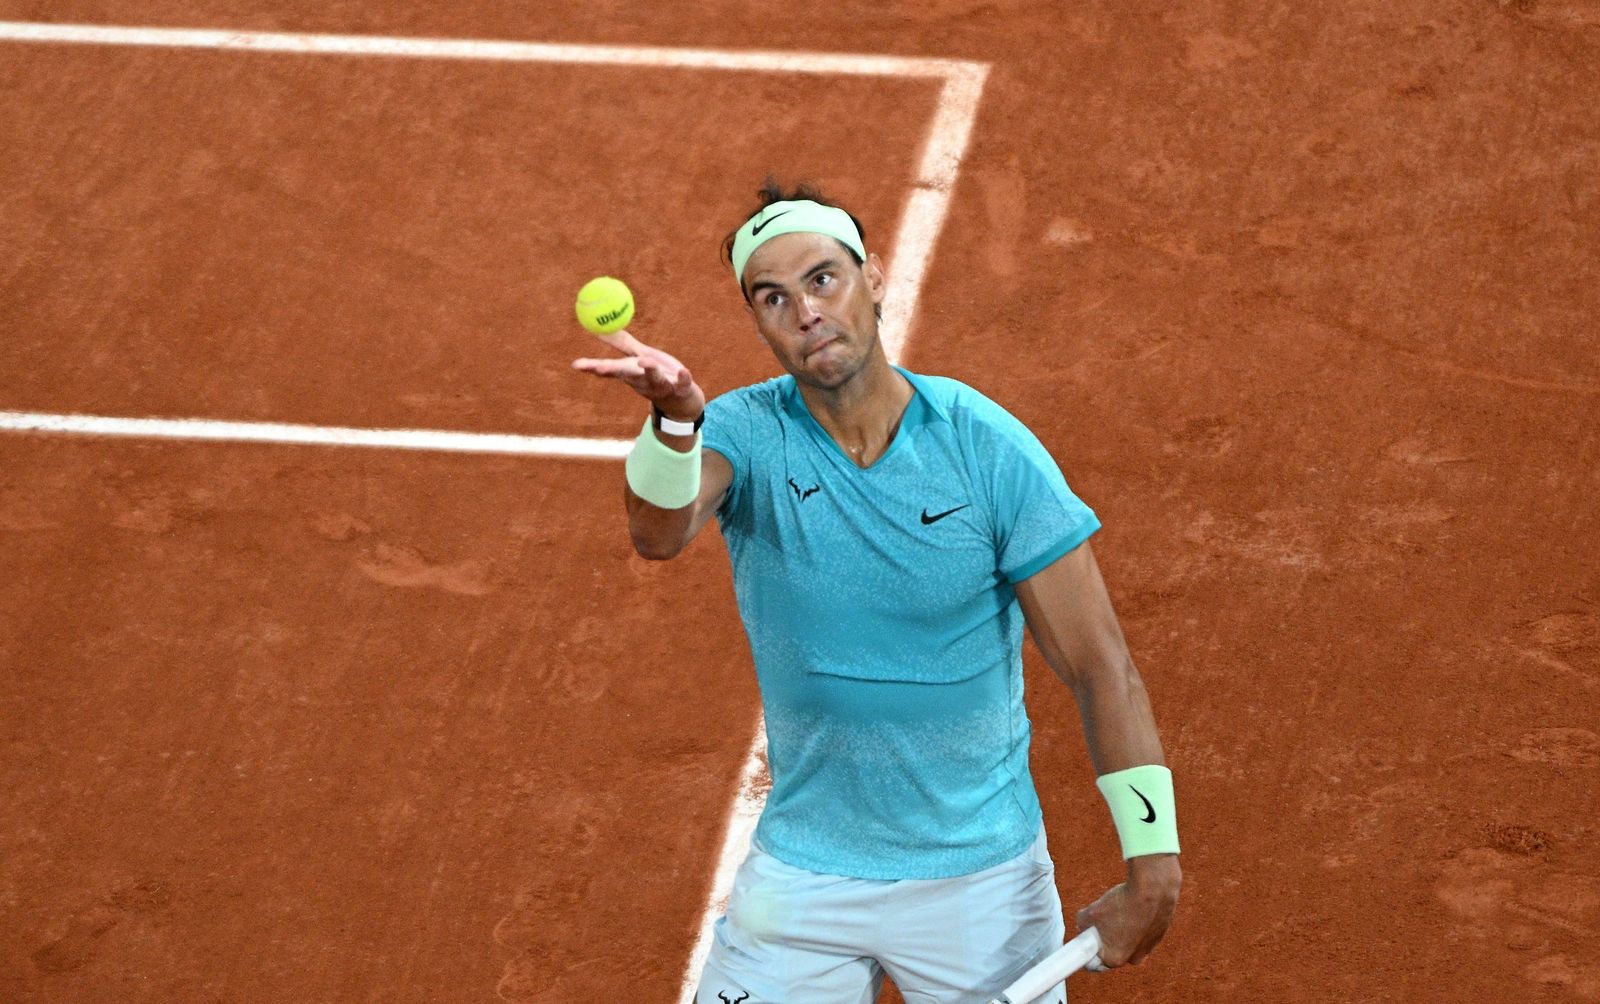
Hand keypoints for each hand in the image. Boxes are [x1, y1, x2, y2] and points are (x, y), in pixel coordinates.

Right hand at [571, 331, 704, 420]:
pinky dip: (683, 378)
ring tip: (644, 361)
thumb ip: (623, 345)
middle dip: (614, 371)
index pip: (609, 370)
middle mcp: (643, 381)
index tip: (576, 365)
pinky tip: (683, 372)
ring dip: (649, 370)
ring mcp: (662, 386)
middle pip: (627, 374)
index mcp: (631, 373)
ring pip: (654, 378)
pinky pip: (682, 383)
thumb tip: (600, 330)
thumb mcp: (639, 357)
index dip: (593, 367)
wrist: (682, 400)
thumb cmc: (657, 374)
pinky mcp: (681, 388)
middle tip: (601, 367)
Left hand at [1075, 854, 1179, 967]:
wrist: (1153, 890)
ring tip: (1120, 909)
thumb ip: (1082, 923)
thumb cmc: (1121, 903)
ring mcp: (1148, 948)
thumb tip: (1082, 925)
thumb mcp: (1091, 912)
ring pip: (1128, 939)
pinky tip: (1134, 906)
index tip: (1085, 939)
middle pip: (1112, 950)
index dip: (1087, 950)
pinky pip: (1142, 931)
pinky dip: (1138, 921)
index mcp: (1114, 959)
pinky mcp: (1159, 935)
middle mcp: (1133, 958)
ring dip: (1122, 928)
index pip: (1094, 963)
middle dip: (1105, 937)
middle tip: (1102, 919)